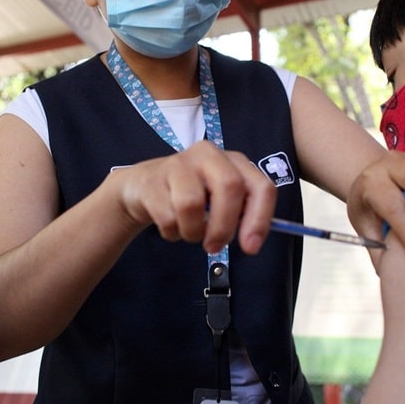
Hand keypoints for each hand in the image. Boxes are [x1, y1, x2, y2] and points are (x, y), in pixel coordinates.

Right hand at [112, 140, 276, 254]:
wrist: (144, 186)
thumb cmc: (190, 195)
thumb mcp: (220, 201)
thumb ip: (240, 214)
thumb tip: (252, 241)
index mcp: (233, 161)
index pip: (261, 186)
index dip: (259, 219)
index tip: (250, 248)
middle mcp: (208, 155)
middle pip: (229, 186)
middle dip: (224, 226)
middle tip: (214, 246)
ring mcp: (178, 163)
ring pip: (192, 204)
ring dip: (192, 231)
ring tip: (189, 232)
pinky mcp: (152, 180)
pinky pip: (167, 216)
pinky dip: (171, 232)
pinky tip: (171, 226)